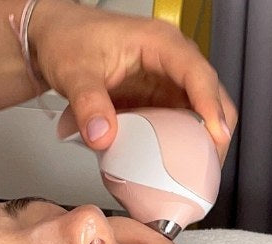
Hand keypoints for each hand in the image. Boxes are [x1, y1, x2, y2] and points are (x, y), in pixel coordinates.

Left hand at [28, 0, 236, 161]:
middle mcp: (172, 62)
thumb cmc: (70, 40)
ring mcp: (169, 84)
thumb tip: (102, 135)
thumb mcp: (74, 70)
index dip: (210, 105)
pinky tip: (179, 169)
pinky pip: (184, 127)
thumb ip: (87, 102)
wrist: (55, 40)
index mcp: (160, 43)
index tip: (215, 134)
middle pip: (213, 96)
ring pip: (203, 115)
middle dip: (216, 132)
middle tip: (209, 167)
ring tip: (197, 175)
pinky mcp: (162, 104)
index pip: (197, 73)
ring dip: (204, 145)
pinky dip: (186, 149)